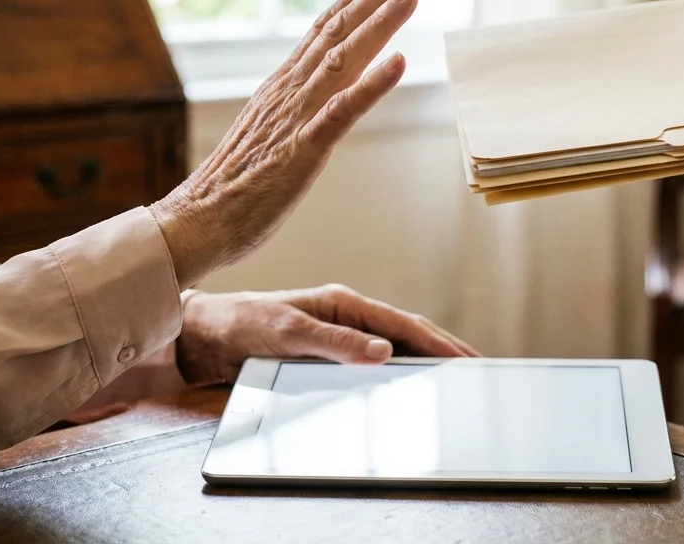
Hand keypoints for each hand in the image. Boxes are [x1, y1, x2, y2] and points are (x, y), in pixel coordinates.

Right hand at [152, 0, 424, 286]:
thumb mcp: (269, 136)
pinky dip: (373, 84)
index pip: (326, 29)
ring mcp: (296, 117)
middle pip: (340, 30)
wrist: (194, 223)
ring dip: (382, 22)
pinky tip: (402, 60)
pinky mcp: (302, 149)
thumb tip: (314, 94)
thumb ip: (291, 111)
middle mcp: (290, 91)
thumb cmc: (233, 190)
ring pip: (345, 58)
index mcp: (282, 87)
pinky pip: (343, 111)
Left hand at [174, 284, 478, 384]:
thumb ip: (335, 342)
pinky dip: (398, 368)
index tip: (463, 357)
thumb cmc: (243, 324)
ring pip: (392, 345)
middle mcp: (346, 315)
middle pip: (405, 332)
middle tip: (475, 366)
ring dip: (423, 358)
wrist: (208, 334)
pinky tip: (409, 381)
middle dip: (442, 348)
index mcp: (343, 302)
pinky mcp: (328, 350)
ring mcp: (339, 332)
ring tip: (453, 375)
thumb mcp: (288, 333)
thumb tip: (382, 351)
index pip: (401, 323)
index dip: (436, 341)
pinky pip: (372, 359)